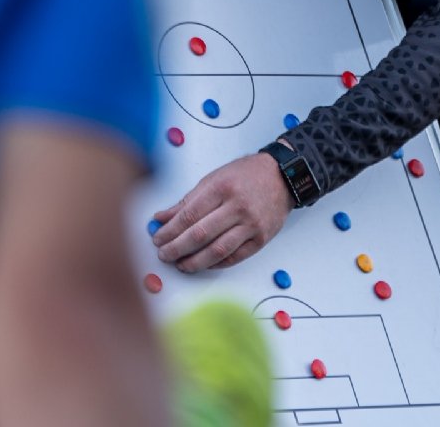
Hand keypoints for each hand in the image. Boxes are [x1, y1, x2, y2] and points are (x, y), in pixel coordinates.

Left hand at [150, 152, 292, 271]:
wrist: (282, 177)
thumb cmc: (246, 175)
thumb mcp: (214, 179)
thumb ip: (187, 201)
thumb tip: (161, 218)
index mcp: (222, 188)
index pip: (189, 215)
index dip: (170, 230)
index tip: (157, 238)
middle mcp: (237, 206)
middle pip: (200, 234)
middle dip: (177, 248)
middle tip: (164, 254)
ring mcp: (251, 224)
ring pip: (217, 250)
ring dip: (194, 262)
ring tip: (180, 264)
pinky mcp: (261, 238)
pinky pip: (234, 257)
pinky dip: (215, 264)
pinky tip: (203, 263)